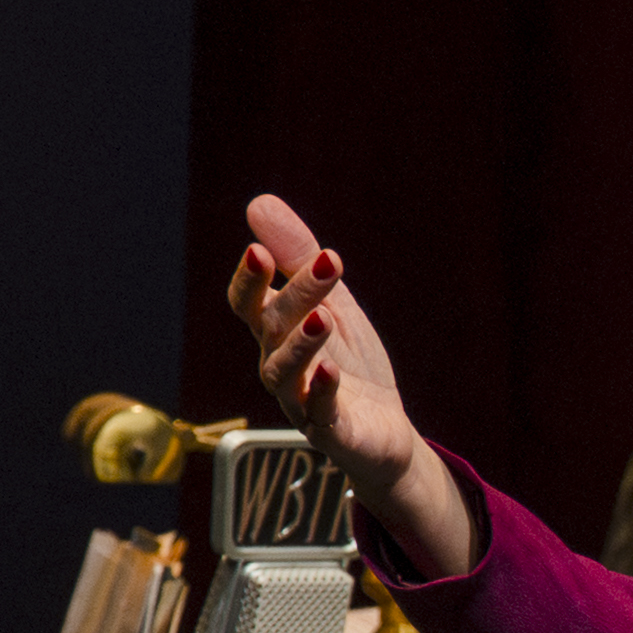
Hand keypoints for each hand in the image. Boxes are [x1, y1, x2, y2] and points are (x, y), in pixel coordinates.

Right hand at [226, 191, 477, 580]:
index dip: (249, 279)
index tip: (258, 249)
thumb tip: (259, 202)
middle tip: (324, 264)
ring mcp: (300, 400)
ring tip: (323, 319)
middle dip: (296, 295)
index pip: (248, 303)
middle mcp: (278, 364)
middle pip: (274, 327)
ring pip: (285, 372)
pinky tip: (332, 371)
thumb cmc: (350, 363)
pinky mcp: (329, 431)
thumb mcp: (332, 301)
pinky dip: (322, 392)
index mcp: (275, 332)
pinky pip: (318, 413)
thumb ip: (300, 257)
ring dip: (301, 344)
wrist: (384, 431)